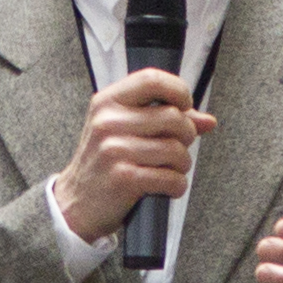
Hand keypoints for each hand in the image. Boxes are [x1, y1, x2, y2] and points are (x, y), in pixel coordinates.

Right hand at [53, 67, 205, 242]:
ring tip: (171, 169)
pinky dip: (177, 185)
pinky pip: (171, 178)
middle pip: (173, 117)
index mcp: (108, 102)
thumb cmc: (103, 163)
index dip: (178, 90)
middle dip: (186, 135)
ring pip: (176, 150)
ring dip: (182, 164)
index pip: (152, 79)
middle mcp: (108, 122)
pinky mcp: (124, 178)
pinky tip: (167, 186)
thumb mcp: (122, 130)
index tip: (184, 105)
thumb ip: (163, 119)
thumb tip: (207, 121)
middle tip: (178, 146)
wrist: (76, 203)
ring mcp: (115, 150)